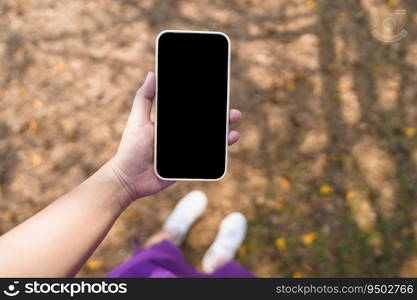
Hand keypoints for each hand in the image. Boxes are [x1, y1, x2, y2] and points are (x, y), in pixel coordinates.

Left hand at [108, 72, 240, 206]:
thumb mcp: (137, 120)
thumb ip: (144, 99)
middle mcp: (180, 136)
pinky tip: (229, 140)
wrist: (129, 179)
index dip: (204, 103)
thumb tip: (151, 74)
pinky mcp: (189, 164)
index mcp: (170, 124)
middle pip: (204, 124)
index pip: (190, 111)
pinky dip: (220, 150)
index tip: (216, 92)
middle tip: (231, 110)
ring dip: (223, 132)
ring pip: (209, 139)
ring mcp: (186, 150)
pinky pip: (207, 157)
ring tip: (233, 122)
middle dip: (219, 116)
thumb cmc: (130, 149)